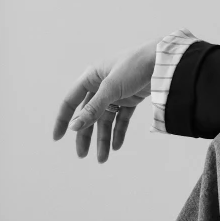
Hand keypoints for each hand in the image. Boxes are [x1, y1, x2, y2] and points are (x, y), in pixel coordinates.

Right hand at [52, 37, 161, 162]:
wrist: (162, 62)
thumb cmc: (134, 67)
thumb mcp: (111, 89)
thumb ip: (93, 109)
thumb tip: (74, 126)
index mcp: (90, 77)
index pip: (71, 101)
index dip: (63, 120)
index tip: (57, 138)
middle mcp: (100, 86)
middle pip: (88, 115)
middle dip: (85, 136)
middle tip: (82, 155)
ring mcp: (116, 94)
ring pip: (105, 120)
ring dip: (103, 139)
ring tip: (102, 159)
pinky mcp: (130, 100)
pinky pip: (121, 120)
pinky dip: (118, 133)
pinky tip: (116, 147)